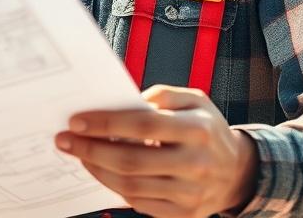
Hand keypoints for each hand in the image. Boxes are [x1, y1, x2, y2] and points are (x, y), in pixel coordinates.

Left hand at [55, 85, 258, 217]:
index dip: (105, 124)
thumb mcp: (193, 99)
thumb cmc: (206, 127)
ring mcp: (190, 194)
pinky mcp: (184, 215)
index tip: (76, 121)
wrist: (237, 171)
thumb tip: (119, 104)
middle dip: (90, 150)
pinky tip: (102, 171)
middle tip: (64, 141)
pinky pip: (140, 204)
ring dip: (97, 170)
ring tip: (79, 155)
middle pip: (131, 162)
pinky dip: (115, 188)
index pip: (142, 125)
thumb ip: (159, 96)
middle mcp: (195, 164)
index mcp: (197, 129)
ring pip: (131, 187)